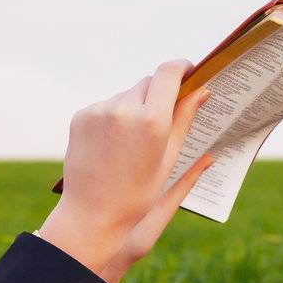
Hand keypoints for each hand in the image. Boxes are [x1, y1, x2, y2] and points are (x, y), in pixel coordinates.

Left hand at [36, 59, 215, 282]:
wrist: (92, 215)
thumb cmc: (138, 194)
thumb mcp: (169, 159)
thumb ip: (184, 120)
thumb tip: (201, 91)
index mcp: (152, 121)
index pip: (168, 72)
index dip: (181, 67)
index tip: (189, 70)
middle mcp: (124, 109)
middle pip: (149, 83)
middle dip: (158, 94)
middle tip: (164, 118)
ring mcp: (99, 111)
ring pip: (127, 95)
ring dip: (135, 107)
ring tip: (134, 143)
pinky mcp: (82, 116)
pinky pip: (106, 106)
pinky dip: (114, 117)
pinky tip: (114, 145)